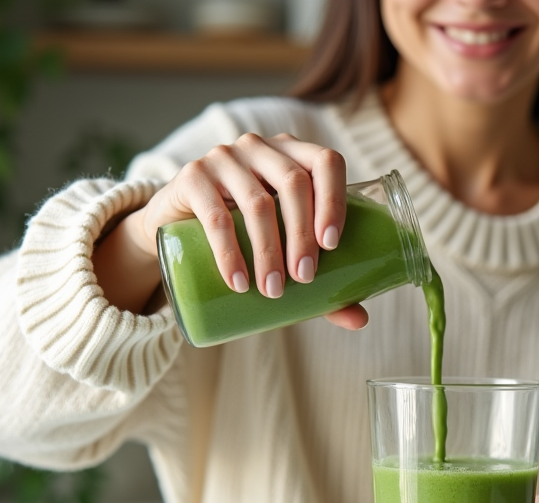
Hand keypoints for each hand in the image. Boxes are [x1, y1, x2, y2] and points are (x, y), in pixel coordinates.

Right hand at [108, 132, 365, 327]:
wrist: (178, 228)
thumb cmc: (246, 236)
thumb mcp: (284, 250)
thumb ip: (324, 281)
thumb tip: (359, 319)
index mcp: (293, 155)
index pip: (325, 162)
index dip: (334, 199)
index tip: (332, 245)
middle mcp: (260, 148)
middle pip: (293, 183)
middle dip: (302, 235)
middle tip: (304, 278)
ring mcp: (224, 157)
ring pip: (257, 201)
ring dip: (269, 250)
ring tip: (273, 290)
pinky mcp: (191, 176)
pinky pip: (215, 215)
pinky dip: (229, 253)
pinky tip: (239, 281)